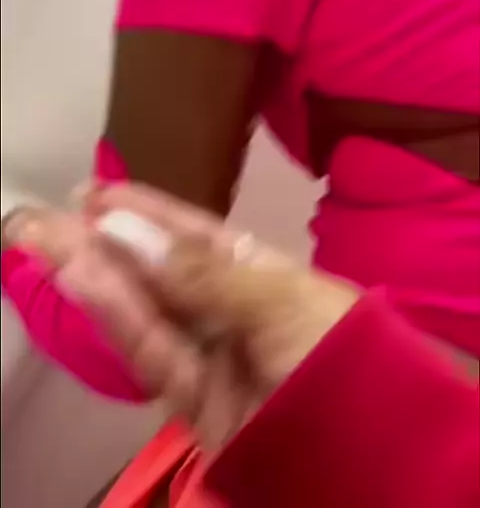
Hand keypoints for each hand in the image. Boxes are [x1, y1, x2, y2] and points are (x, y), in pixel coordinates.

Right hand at [5, 184, 357, 452]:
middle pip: (159, 270)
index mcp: (263, 276)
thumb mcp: (279, 301)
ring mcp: (210, 355)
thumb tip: (125, 230)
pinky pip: (148, 349)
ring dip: (93, 271)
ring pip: (144, 307)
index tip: (100, 194)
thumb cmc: (341, 354)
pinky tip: (77, 275)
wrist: (375, 456)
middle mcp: (231, 310)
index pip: (198, 236)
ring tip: (44, 235)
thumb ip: (200, 272)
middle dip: (105, 239)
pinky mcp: (192, 400)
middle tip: (49, 212)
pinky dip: (111, 313)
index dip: (150, 214)